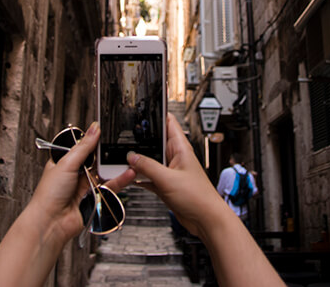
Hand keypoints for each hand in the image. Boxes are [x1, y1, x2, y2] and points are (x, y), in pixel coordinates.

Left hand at [0, 123, 135, 286]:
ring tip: (128, 160)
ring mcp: (86, 186)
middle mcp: (76, 173)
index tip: (107, 134)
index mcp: (65, 162)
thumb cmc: (48, 195)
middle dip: (108, 155)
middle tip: (120, 148)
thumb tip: (94, 128)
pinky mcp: (96, 197)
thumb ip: (83, 146)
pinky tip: (127, 174)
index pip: (84, 147)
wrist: (51, 222)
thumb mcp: (66, 163)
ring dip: (116, 167)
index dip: (95, 141)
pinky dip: (119, 180)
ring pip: (105, 173)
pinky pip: (110, 187)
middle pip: (97, 160)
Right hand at [126, 113, 227, 237]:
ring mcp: (170, 171)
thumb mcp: (168, 179)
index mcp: (180, 148)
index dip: (156, 114)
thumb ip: (148, 166)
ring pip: (149, 161)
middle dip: (140, 142)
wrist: (205, 219)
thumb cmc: (198, 197)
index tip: (142, 110)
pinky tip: (130, 178)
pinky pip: (148, 176)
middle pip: (154, 142)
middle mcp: (175, 157)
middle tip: (124, 141)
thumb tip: (132, 157)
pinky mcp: (166, 185)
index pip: (168, 122)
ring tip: (123, 161)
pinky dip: (139, 177)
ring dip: (138, 162)